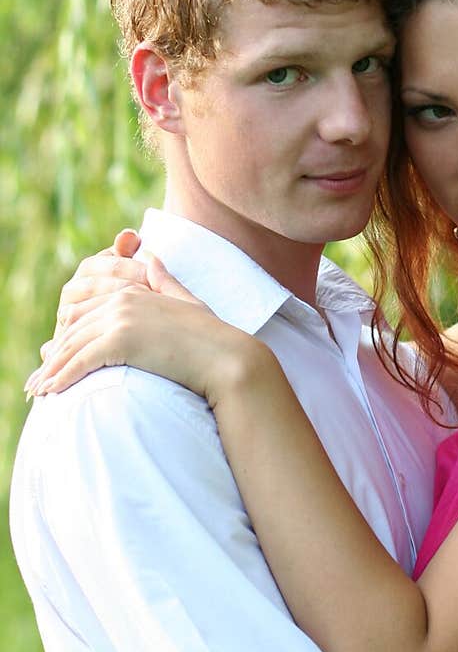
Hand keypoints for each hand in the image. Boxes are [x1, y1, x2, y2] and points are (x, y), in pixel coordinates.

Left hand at [25, 250, 257, 406]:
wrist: (227, 357)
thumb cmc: (213, 337)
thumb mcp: (186, 301)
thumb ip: (165, 281)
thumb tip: (152, 257)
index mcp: (133, 292)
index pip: (86, 313)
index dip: (66, 337)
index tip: (52, 357)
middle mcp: (122, 301)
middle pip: (74, 329)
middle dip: (54, 356)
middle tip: (37, 380)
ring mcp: (121, 318)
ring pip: (73, 345)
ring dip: (51, 371)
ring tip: (38, 391)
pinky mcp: (122, 340)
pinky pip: (82, 361)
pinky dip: (63, 377)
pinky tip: (52, 394)